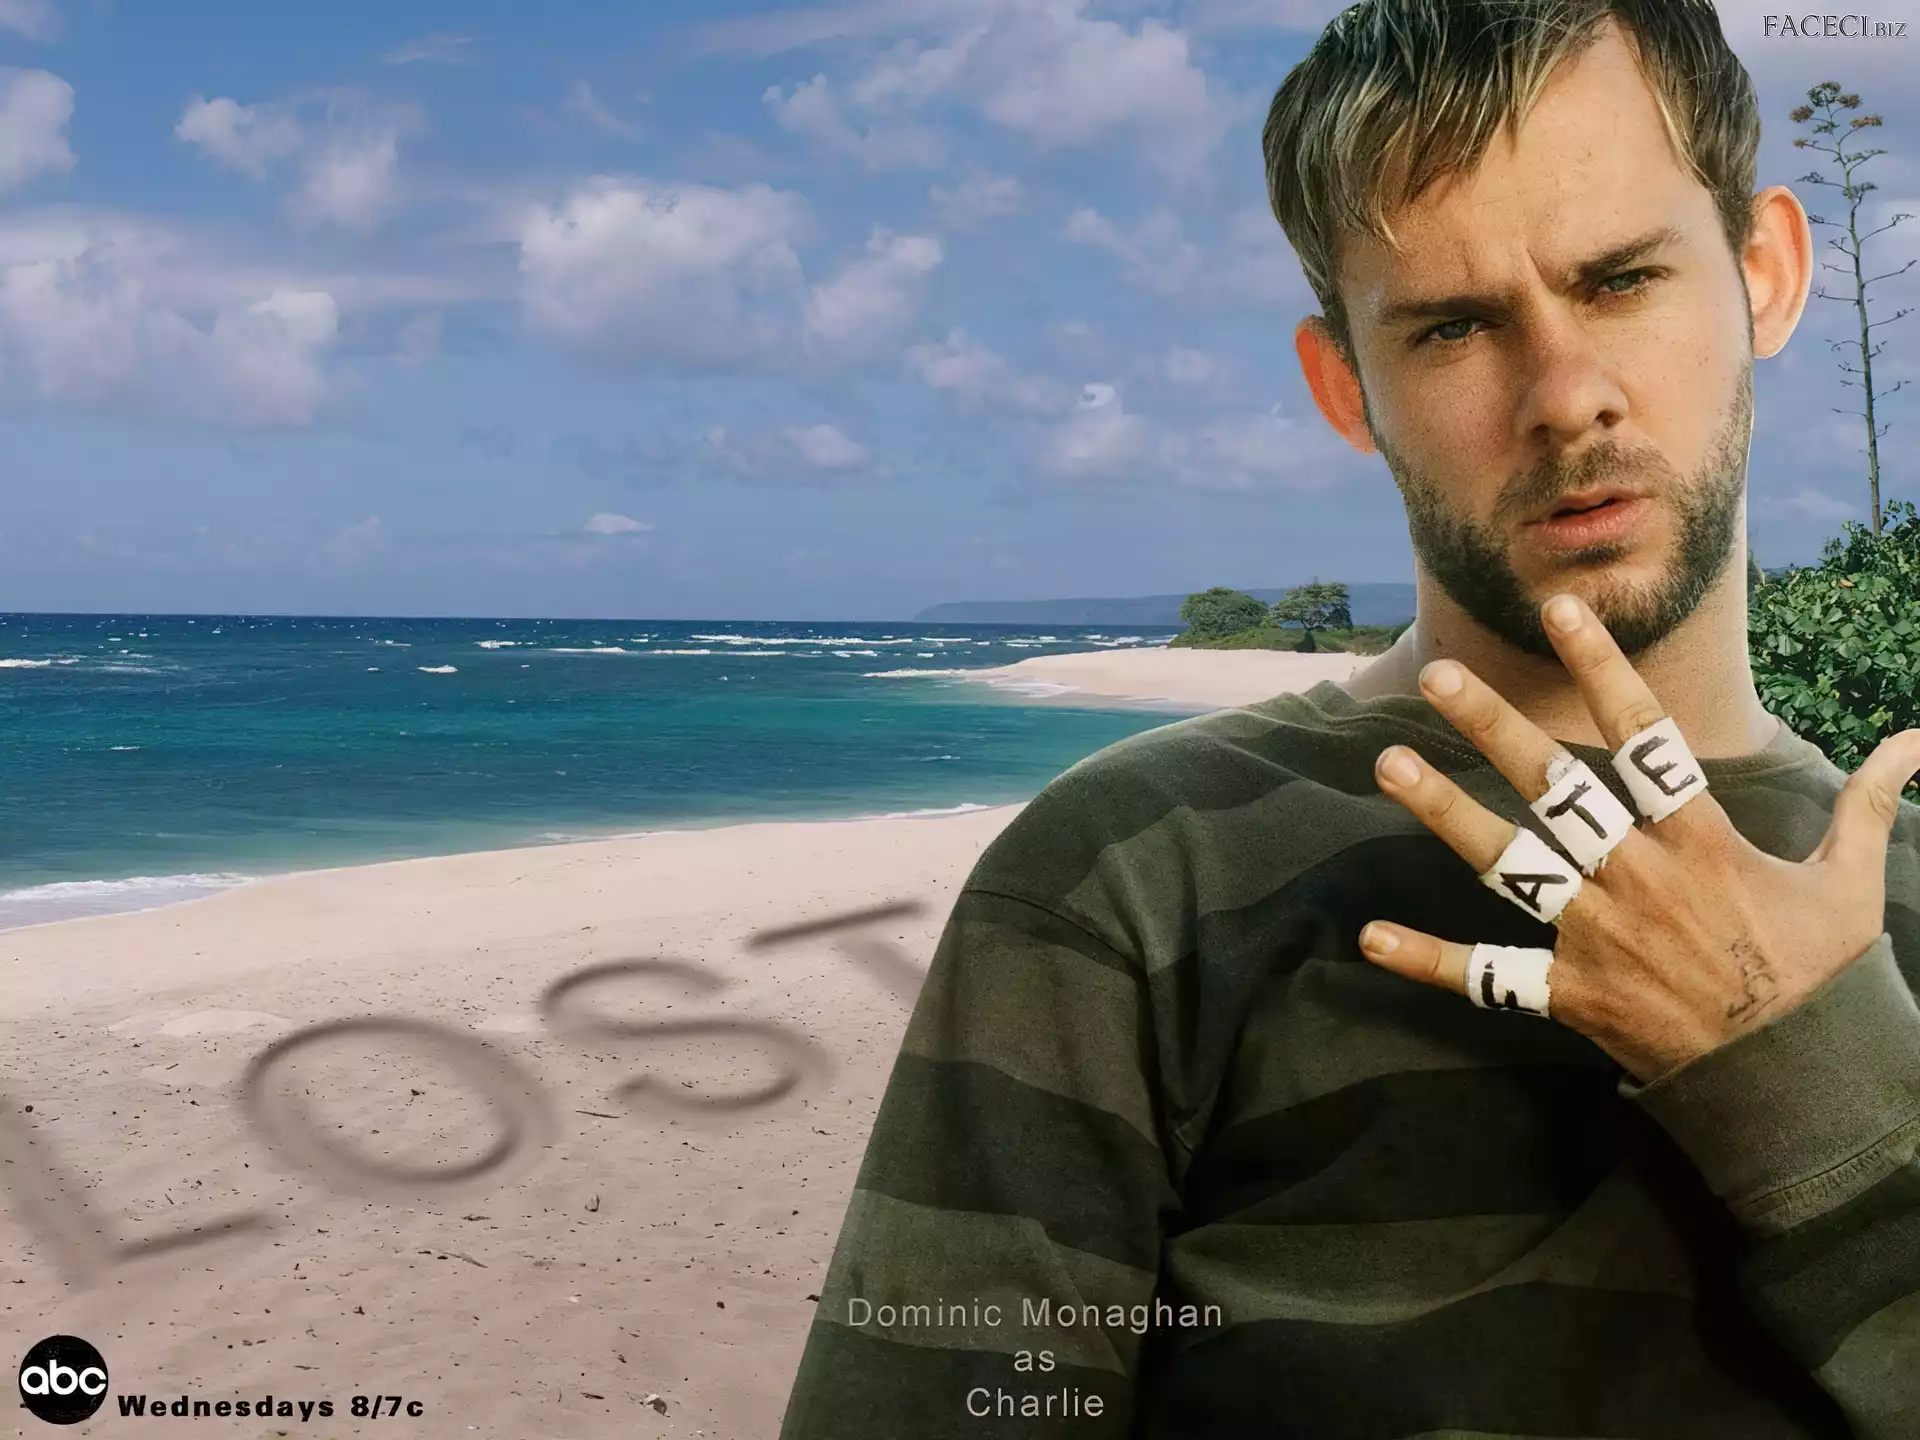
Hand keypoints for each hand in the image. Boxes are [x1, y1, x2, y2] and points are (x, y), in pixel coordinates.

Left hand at [1358, 592, 1919, 1082]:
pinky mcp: (1571, 993)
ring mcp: (1596, 934)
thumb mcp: (1852, 884)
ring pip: (1509, 862)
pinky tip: (1369, 938)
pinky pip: (1489, 977)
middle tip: (1437, 676)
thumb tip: (1917, 740)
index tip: (1559, 611)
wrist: (1798, 1081)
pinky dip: (1429, 961)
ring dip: (1443, 814)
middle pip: (1554, 788)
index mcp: (1699, 840)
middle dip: (1492, 728)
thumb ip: (1867, 804)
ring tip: (1387, 767)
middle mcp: (1637, 876)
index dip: (1601, 669)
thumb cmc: (1819, 976)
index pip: (1644, 737)